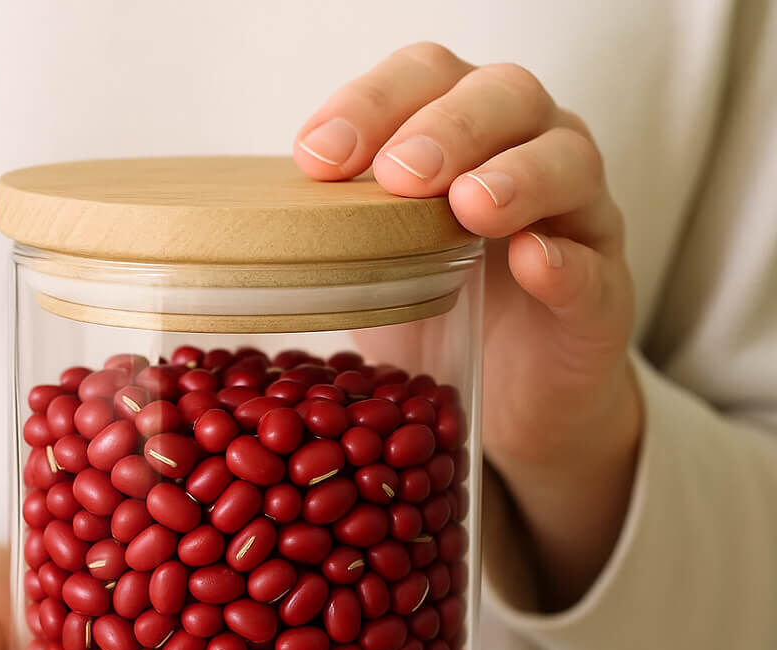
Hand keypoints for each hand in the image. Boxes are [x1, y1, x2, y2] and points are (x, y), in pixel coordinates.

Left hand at [295, 44, 641, 608]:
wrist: (515, 399)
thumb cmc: (439, 317)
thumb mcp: (374, 269)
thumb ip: (329, 235)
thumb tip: (217, 236)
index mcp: (460, 139)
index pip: (423, 80)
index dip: (372, 104)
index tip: (314, 157)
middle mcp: (525, 156)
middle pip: (504, 97)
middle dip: (446, 127)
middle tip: (397, 176)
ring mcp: (575, 221)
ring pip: (568, 160)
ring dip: (515, 174)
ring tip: (468, 208)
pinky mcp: (602, 297)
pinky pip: (595, 266)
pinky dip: (565, 261)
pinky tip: (532, 262)